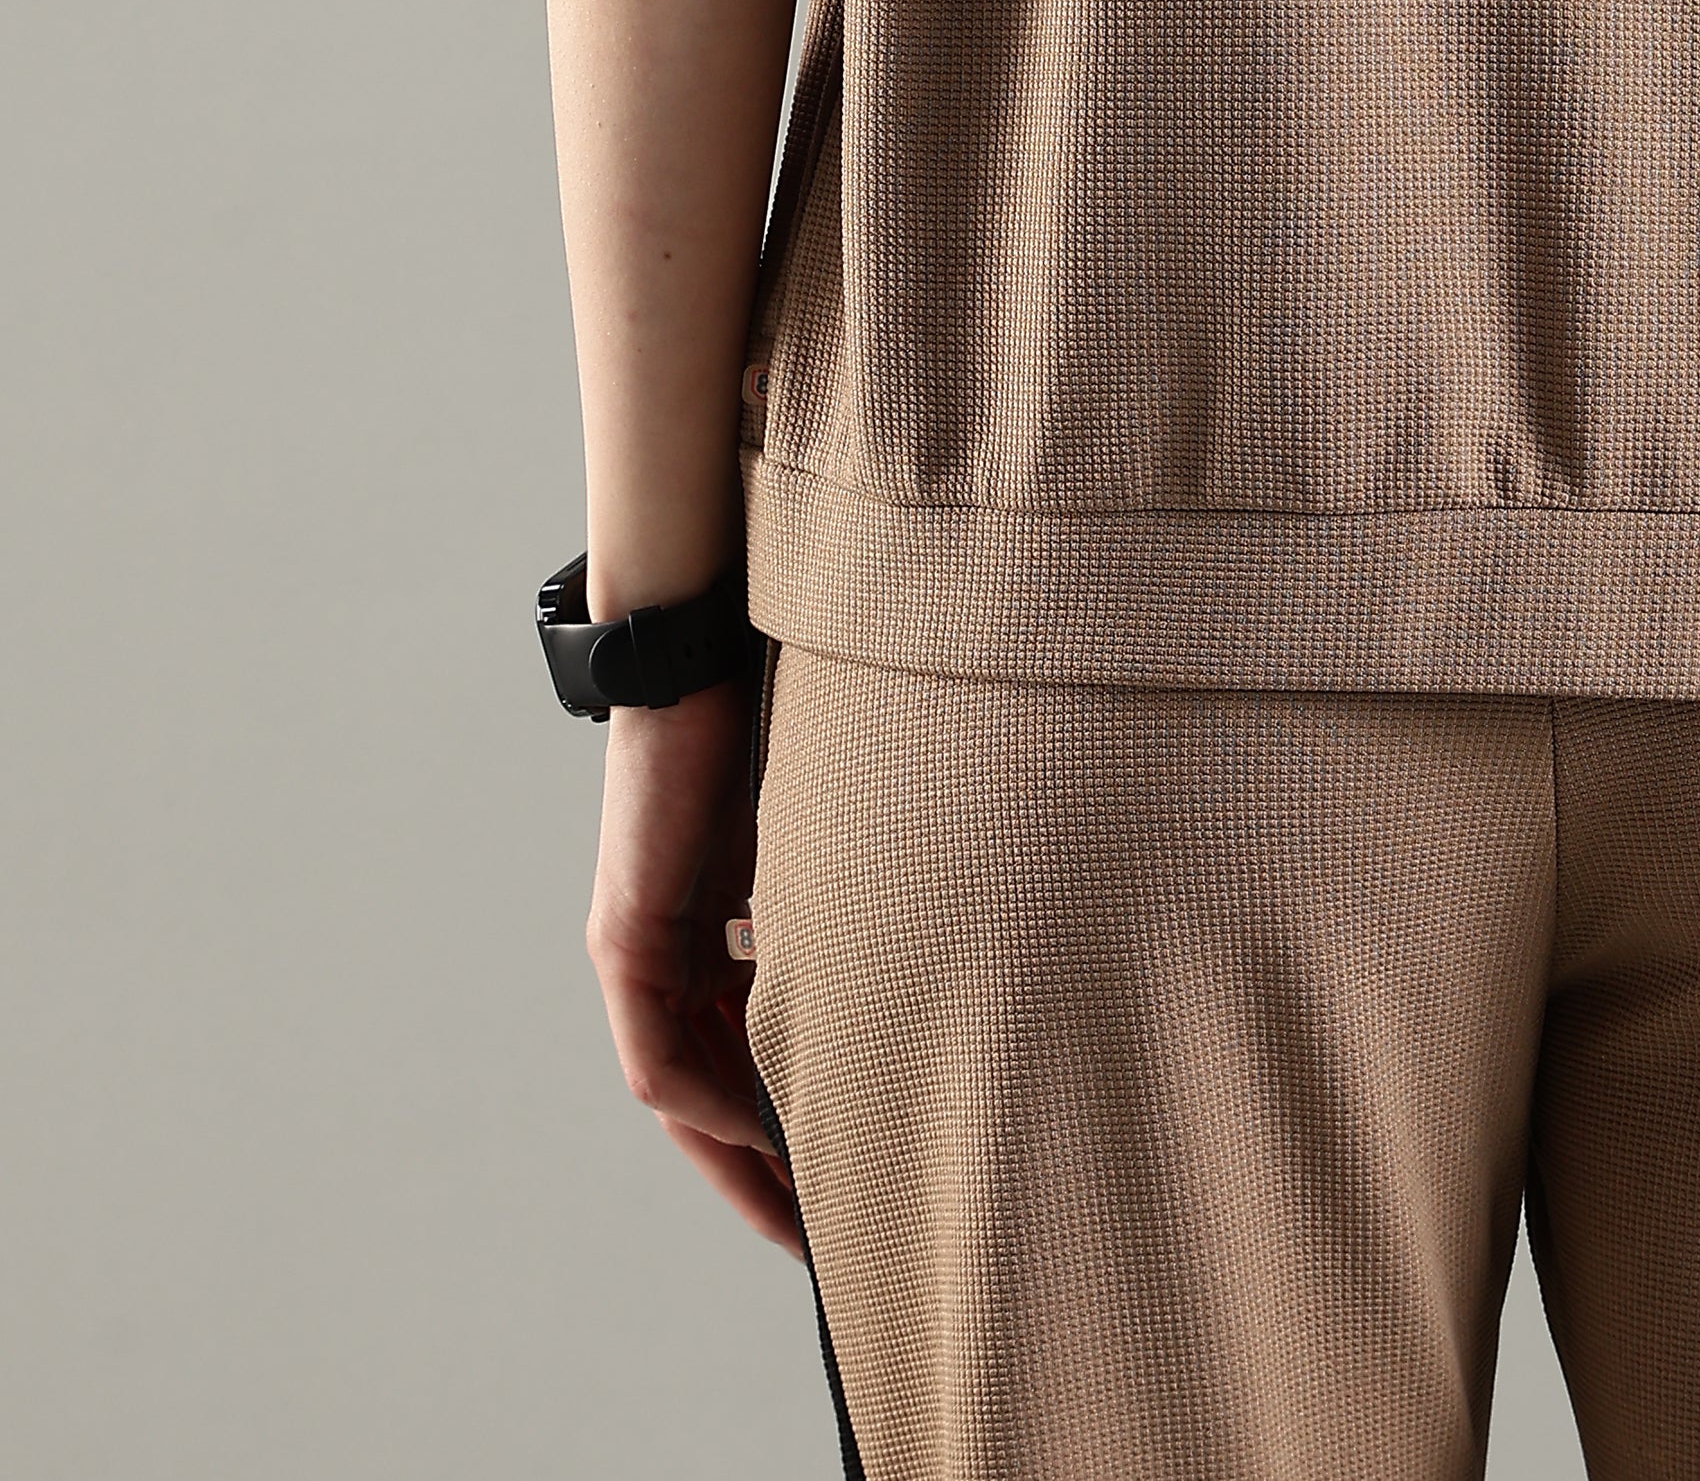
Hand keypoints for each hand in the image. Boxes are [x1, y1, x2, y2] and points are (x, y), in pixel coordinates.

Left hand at [582, 680, 804, 1256]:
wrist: (705, 641)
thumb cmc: (775, 714)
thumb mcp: (818, 839)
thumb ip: (831, 909)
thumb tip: (897, 978)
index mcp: (710, 925)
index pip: (738, 1054)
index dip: (780, 1129)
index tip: (832, 1186)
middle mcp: (663, 945)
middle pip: (703, 1096)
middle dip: (760, 1171)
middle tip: (818, 1237)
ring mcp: (635, 942)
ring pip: (679, 1087)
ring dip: (732, 1150)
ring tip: (797, 1204)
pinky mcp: (622, 931)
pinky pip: (654, 1053)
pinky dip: (703, 1096)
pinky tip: (755, 1120)